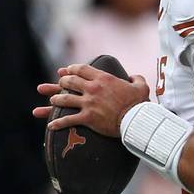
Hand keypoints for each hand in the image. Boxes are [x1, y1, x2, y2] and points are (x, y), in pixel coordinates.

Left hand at [33, 63, 150, 136]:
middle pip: (70, 81)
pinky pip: (68, 120)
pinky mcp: (88, 118)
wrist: (137, 120)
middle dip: (62, 82)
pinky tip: (51, 125)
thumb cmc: (140, 104)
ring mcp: (89, 103)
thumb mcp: (141, 86)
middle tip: (60, 84)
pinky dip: (58, 123)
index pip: (81, 69)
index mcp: (104, 79)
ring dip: (56, 100)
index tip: (67, 70)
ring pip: (64, 99)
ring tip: (52, 100)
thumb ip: (137, 78)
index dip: (72, 68)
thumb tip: (134, 77)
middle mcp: (93, 89)